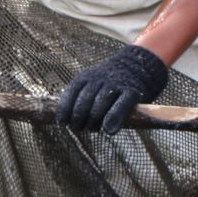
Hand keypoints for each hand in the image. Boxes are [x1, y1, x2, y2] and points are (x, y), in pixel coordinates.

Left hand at [55, 44, 169, 134]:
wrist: (135, 66)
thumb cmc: (107, 85)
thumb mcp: (90, 85)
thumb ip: (78, 100)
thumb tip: (62, 121)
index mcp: (84, 78)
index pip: (70, 95)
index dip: (64, 111)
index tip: (63, 123)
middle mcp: (98, 80)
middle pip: (84, 103)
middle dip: (78, 120)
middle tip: (79, 128)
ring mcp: (115, 85)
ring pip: (100, 106)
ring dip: (93, 122)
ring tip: (92, 128)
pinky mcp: (131, 92)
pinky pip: (121, 106)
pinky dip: (113, 119)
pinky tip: (108, 130)